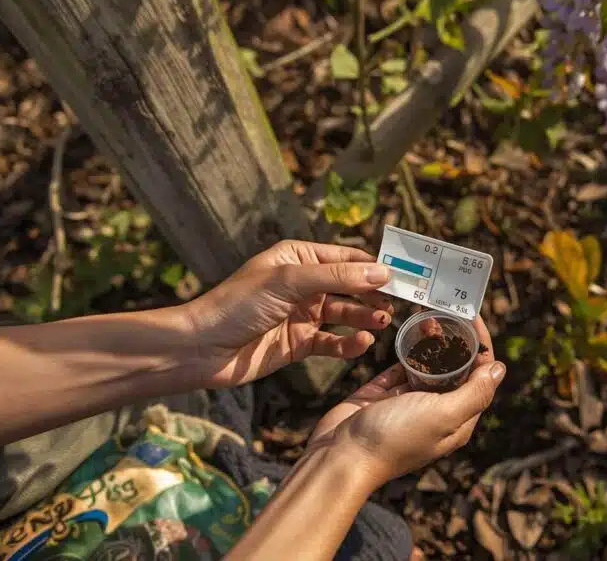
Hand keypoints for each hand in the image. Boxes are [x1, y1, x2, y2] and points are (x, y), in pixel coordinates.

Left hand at [181, 240, 394, 387]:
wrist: (202, 349)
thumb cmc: (237, 305)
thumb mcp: (290, 282)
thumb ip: (338, 277)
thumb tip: (382, 271)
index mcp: (299, 258)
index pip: (348, 258)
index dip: (375, 266)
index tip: (405, 276)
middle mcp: (304, 284)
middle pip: (352, 286)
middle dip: (376, 294)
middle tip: (401, 303)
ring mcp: (303, 314)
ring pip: (347, 313)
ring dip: (366, 317)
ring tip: (383, 322)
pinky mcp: (300, 343)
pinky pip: (334, 341)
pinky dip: (350, 343)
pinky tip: (361, 343)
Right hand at [309, 316, 505, 485]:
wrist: (340, 457)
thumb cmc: (394, 439)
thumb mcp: (443, 415)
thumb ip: (474, 393)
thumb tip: (500, 370)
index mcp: (457, 420)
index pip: (480, 378)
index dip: (480, 347)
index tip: (473, 317)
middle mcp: (436, 411)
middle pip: (455, 369)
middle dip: (455, 339)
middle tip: (448, 310)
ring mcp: (408, 403)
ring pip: (427, 365)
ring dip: (431, 341)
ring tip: (429, 313)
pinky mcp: (382, 395)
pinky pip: (400, 367)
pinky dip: (406, 348)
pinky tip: (409, 328)